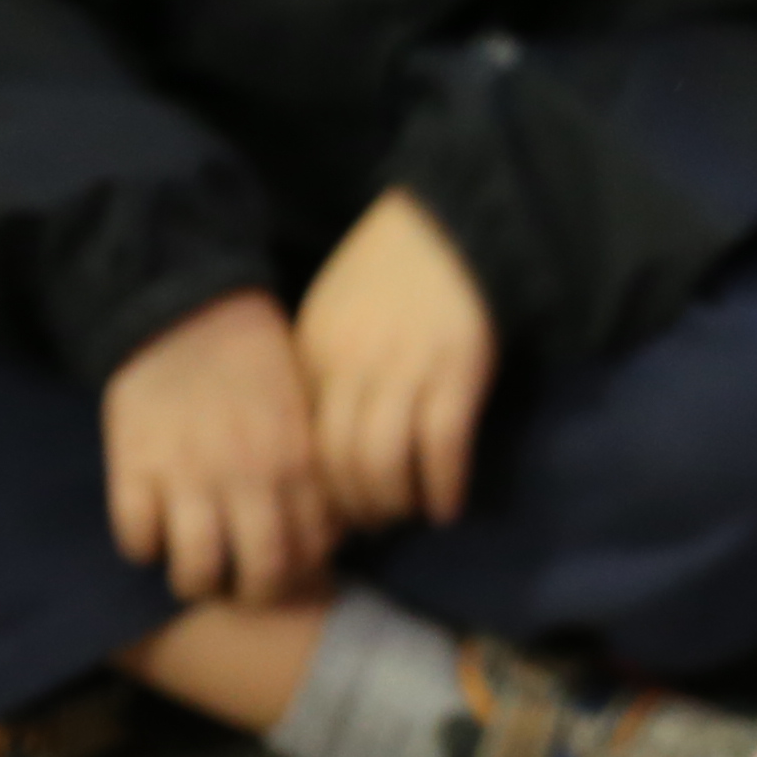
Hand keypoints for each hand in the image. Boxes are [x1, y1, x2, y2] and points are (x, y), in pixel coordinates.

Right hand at [104, 291, 334, 606]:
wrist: (187, 304)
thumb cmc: (253, 364)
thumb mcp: (303, 415)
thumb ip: (313, 475)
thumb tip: (325, 540)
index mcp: (298, 465)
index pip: (311, 555)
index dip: (298, 571)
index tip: (284, 562)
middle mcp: (248, 478)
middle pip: (261, 578)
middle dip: (251, 593)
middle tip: (237, 582)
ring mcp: (189, 475)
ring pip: (196, 571)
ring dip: (194, 580)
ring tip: (192, 567)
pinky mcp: (134, 465)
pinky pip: (136, 538)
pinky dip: (141, 543)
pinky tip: (150, 527)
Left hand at [297, 191, 498, 529]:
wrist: (447, 230)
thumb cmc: (385, 277)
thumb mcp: (328, 320)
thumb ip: (318, 375)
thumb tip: (320, 452)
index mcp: (313, 355)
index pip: (301, 444)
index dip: (315, 490)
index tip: (332, 509)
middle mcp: (351, 367)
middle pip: (338, 465)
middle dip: (355, 508)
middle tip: (373, 525)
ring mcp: (405, 372)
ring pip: (385, 465)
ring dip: (396, 504)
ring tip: (409, 512)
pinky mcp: (455, 375)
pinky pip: (442, 450)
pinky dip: (443, 488)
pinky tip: (447, 506)